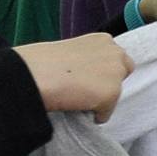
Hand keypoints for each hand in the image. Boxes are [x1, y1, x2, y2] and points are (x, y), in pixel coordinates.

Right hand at [18, 33, 133, 121]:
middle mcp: (115, 53)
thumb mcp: (68, 51)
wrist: (32, 74)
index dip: (101, 69)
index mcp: (103, 40)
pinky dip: (94, 115)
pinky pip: (105, 113)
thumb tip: (84, 73)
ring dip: (101, 98)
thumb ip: (84, 58)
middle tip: (88, 90)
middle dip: (110, 81)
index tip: (87, 76)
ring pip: (116, 93)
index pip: (114, 57)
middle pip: (124, 71)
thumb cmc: (40, 62)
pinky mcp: (111, 94)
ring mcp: (115, 73)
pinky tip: (76, 108)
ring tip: (77, 99)